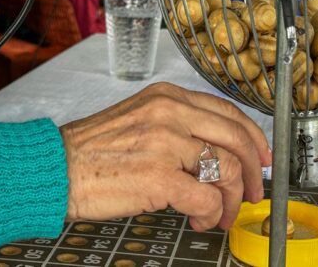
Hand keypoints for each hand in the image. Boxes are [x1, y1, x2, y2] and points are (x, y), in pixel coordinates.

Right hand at [61, 82, 271, 230]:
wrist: (55, 169)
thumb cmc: (92, 151)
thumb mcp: (138, 120)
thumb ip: (177, 127)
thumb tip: (215, 153)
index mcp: (167, 98)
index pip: (228, 112)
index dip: (253, 137)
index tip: (262, 156)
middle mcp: (170, 114)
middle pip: (237, 139)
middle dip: (253, 171)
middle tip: (251, 191)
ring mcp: (166, 144)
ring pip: (226, 170)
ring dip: (229, 200)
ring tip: (218, 214)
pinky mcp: (159, 177)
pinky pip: (206, 198)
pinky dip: (210, 214)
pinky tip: (199, 220)